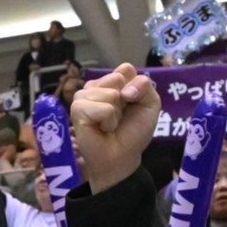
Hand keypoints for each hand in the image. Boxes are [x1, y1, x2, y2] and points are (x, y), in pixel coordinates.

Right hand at [68, 65, 159, 192]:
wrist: (122, 157)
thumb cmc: (133, 133)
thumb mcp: (150, 104)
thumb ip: (144, 85)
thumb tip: (123, 91)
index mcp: (112, 83)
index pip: (125, 69)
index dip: (134, 87)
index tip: (132, 104)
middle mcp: (97, 86)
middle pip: (117, 77)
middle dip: (125, 101)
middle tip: (119, 117)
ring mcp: (84, 96)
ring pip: (109, 92)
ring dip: (116, 113)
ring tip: (109, 124)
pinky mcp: (77, 109)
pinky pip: (102, 107)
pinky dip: (108, 121)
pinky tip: (101, 129)